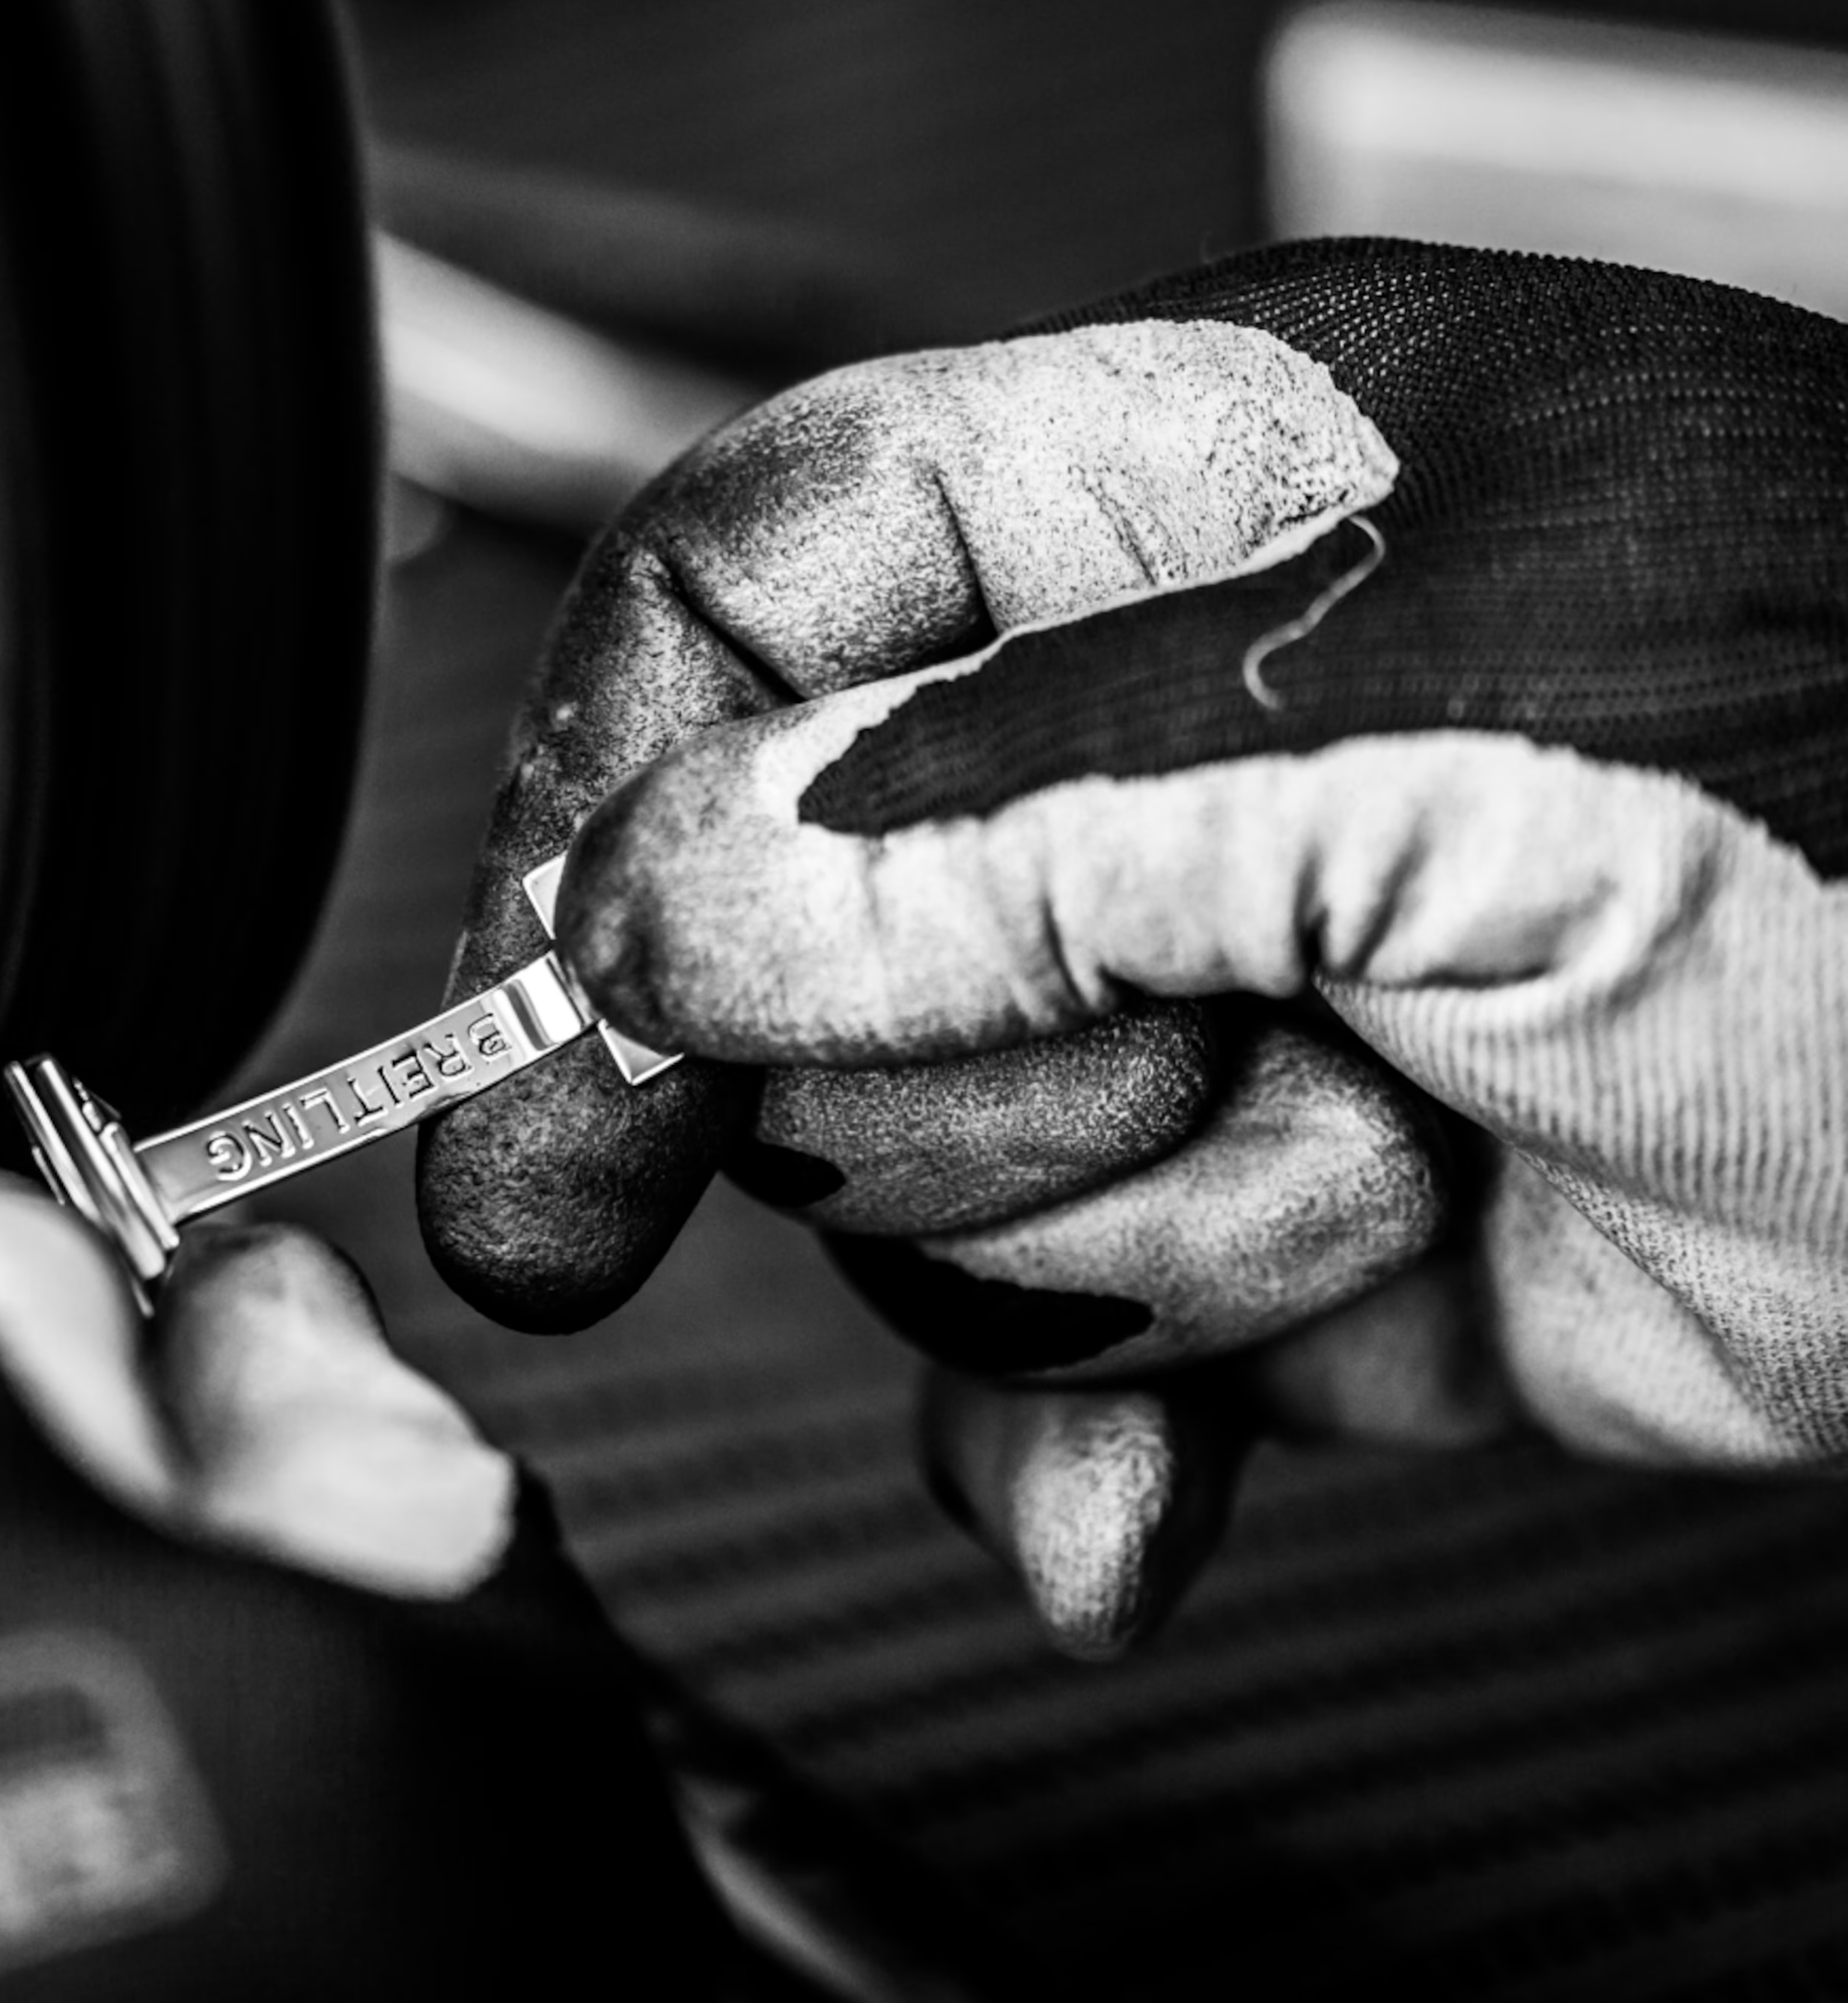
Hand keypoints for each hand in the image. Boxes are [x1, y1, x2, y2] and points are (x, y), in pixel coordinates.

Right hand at [419, 239, 1847, 1654]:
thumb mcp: (1452, 752)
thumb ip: (1018, 825)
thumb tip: (662, 919)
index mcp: (1178, 499)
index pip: (756, 577)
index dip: (613, 785)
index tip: (551, 1028)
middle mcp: (1148, 746)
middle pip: (793, 929)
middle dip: (965, 1064)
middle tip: (1158, 1060)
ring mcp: (1186, 996)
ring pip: (909, 1175)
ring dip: (1137, 1231)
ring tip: (1386, 1155)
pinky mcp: (1242, 1220)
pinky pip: (1021, 1359)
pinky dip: (1070, 1439)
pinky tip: (1124, 1503)